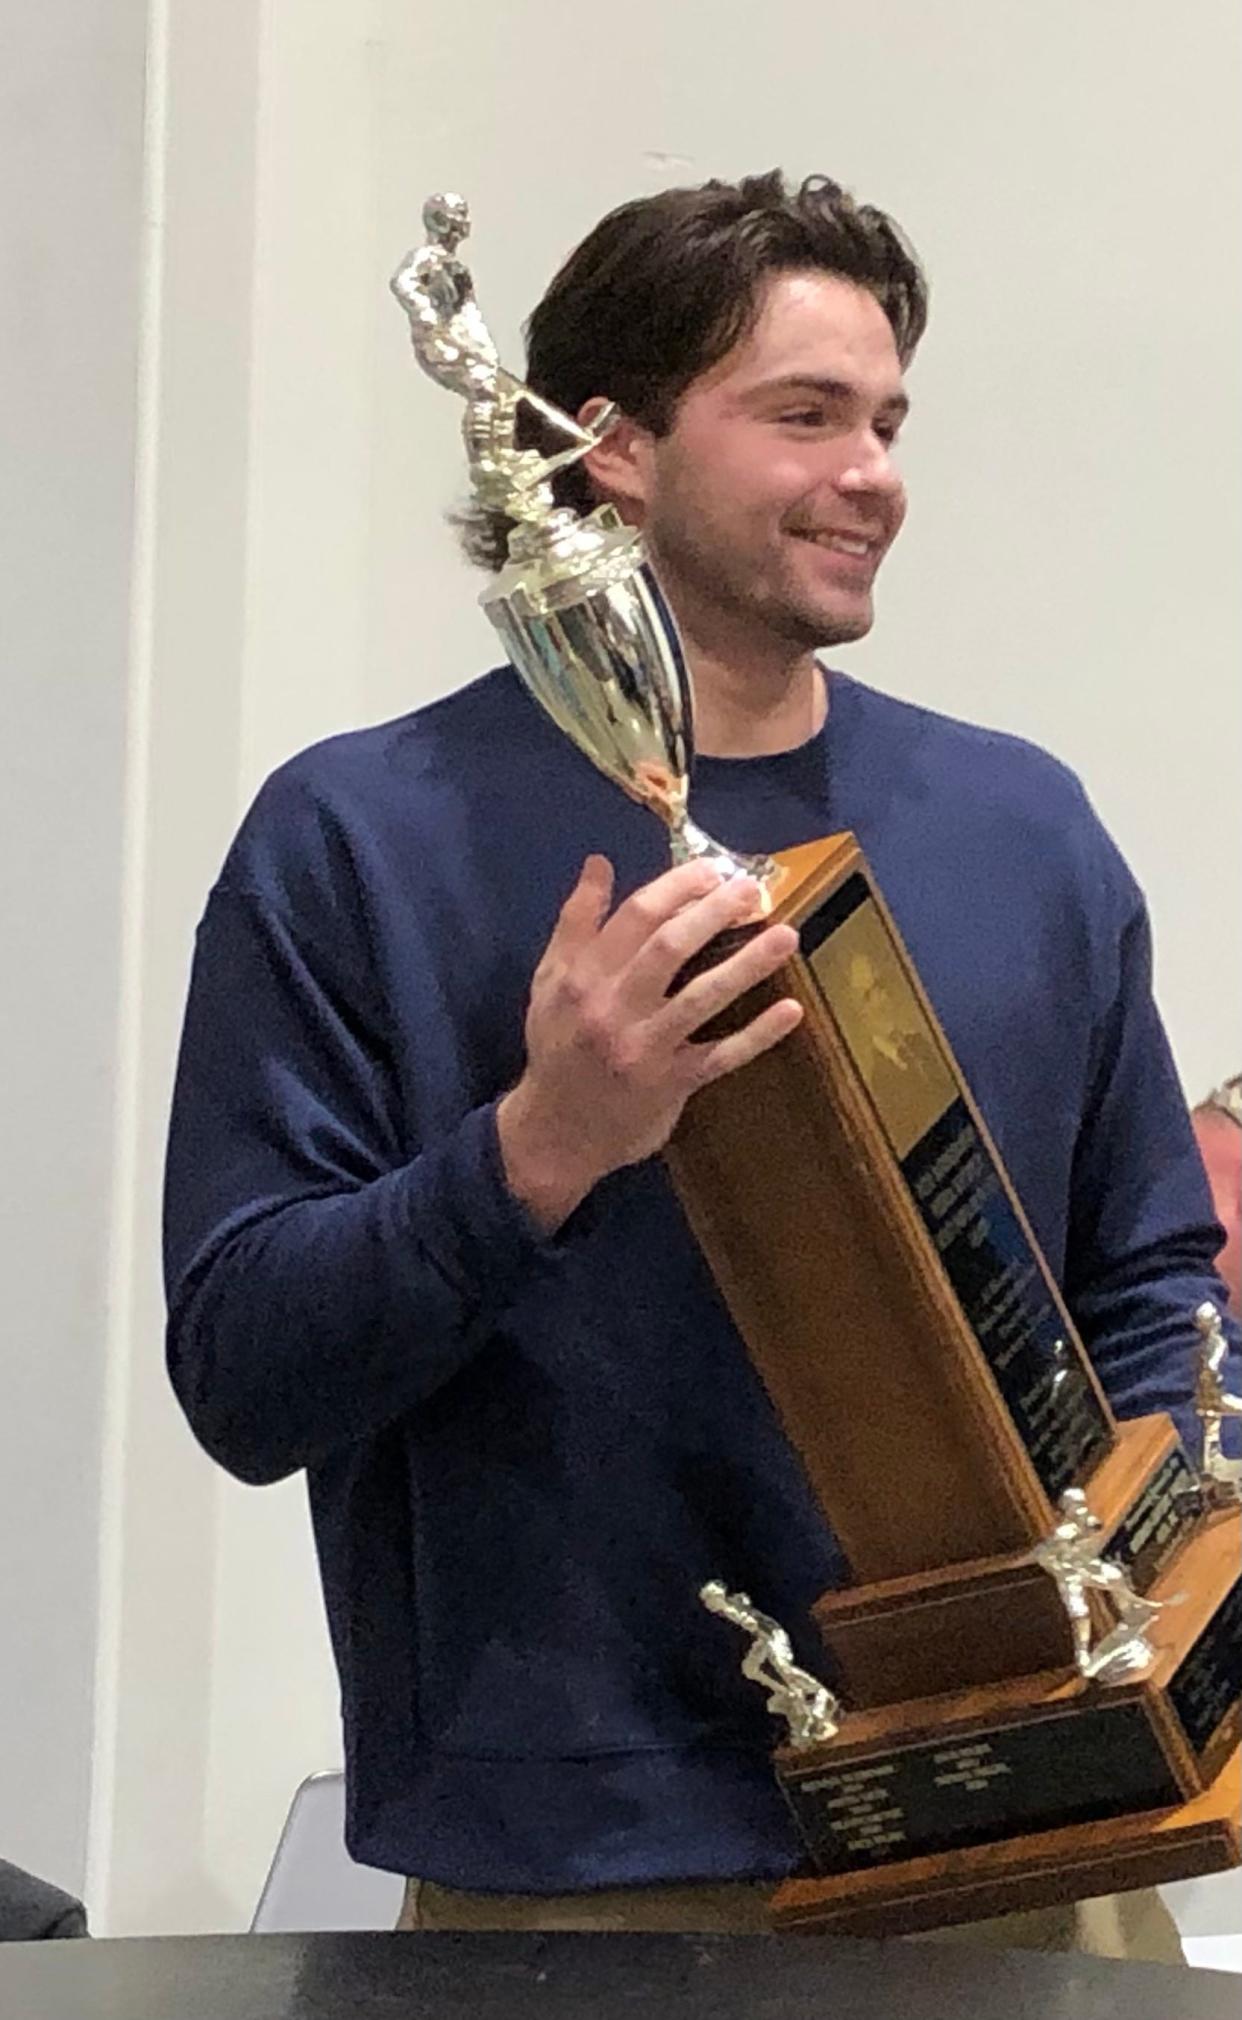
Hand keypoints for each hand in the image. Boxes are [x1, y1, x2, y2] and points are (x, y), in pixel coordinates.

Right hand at [497, 855, 802, 1233]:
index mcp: (583, 977)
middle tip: (751, 890)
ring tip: (785, 935)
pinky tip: (791, 1010)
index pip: (635, 917)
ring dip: (747, 965)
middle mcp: (613, 1008)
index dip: (677, 887)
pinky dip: (757, 1034)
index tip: (712, 871)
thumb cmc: (557, 1048)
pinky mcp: (672, 1085)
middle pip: (669, 948)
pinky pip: (720, 1056)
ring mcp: (646, 1048)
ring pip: (701, 998)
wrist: (555, 1133)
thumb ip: (575, 923)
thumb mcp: (549, 982)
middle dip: (714, 913)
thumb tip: (599, 863)